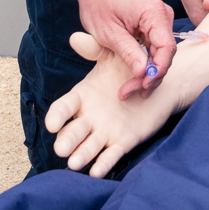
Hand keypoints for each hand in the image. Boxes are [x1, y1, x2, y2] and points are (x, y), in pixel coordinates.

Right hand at [46, 30, 179, 176]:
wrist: (156, 83)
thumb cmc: (129, 68)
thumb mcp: (112, 56)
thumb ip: (95, 49)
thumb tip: (76, 37)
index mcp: (83, 96)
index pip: (65, 107)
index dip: (57, 116)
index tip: (51, 124)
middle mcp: (90, 117)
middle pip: (74, 131)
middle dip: (67, 140)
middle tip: (60, 148)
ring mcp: (105, 131)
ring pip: (89, 146)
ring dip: (81, 155)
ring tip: (74, 163)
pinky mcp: (122, 142)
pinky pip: (112, 155)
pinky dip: (104, 164)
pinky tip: (96, 172)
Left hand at [68, 0, 180, 99]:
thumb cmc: (98, 3)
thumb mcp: (109, 32)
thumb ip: (129, 52)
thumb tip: (144, 73)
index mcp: (154, 12)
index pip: (167, 47)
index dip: (158, 70)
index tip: (143, 85)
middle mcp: (162, 14)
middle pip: (165, 53)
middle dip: (150, 76)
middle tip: (130, 92)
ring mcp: (159, 19)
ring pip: (160, 53)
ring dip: (147, 73)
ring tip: (129, 90)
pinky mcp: (152, 24)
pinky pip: (154, 47)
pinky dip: (145, 63)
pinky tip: (135, 78)